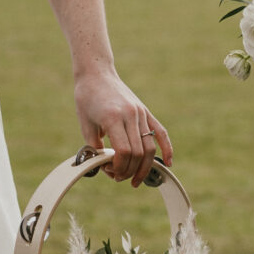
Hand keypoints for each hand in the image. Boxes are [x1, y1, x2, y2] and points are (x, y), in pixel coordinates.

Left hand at [73, 69, 172, 186]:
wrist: (97, 74)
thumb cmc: (87, 99)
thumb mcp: (86, 125)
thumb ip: (96, 148)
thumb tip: (106, 169)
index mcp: (113, 117)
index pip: (123, 151)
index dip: (119, 167)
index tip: (111, 172)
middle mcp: (131, 115)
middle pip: (138, 152)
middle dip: (129, 170)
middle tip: (119, 177)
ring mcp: (141, 113)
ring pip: (150, 147)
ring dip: (144, 168)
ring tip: (135, 179)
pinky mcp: (146, 112)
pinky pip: (161, 132)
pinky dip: (167, 149)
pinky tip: (168, 163)